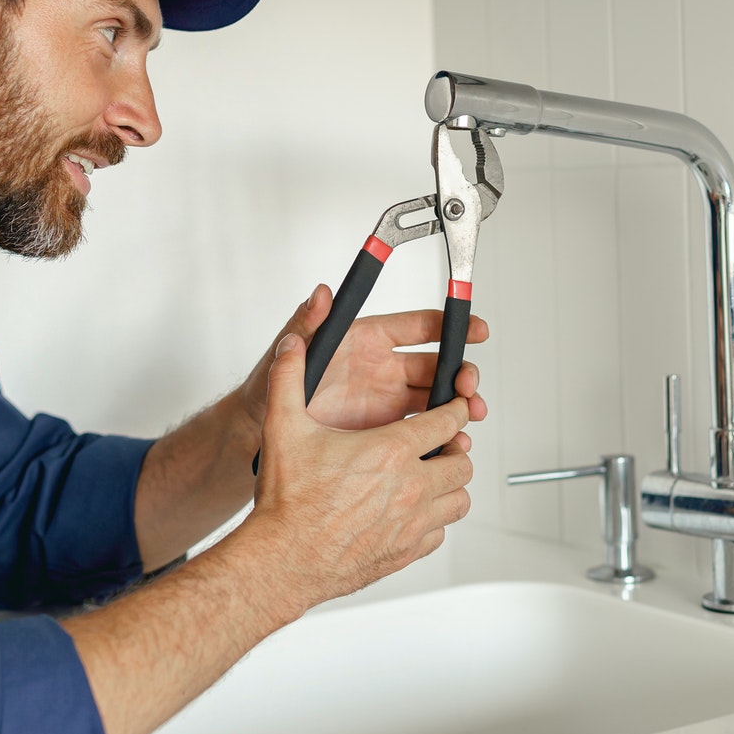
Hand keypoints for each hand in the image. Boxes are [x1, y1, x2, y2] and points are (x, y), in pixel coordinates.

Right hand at [238, 330, 473, 608]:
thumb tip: (292, 343)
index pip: (446, 421)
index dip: (455, 409)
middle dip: (455, 449)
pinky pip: (441, 533)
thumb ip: (288, 379)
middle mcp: (410, 487)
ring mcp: (412, 523)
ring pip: (459, 499)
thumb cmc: (287, 501)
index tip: (455, 406)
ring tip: (432, 478)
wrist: (283, 560)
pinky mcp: (406, 552)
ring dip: (449, 486)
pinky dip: (434, 520)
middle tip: (439, 445)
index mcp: (390, 451)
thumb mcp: (283, 428)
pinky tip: (413, 513)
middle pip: (461, 461)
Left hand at [240, 285, 489, 431]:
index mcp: (366, 339)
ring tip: (470, 414)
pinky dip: (442, 433)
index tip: (474, 329)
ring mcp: (386, 398)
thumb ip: (308, 322)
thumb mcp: (290, 351)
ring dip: (458, 403)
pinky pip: (422, 427)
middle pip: (436, 363)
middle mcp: (382, 367)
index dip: (450, 325)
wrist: (259, 431)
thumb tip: (321, 292)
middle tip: (468, 385)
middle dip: (460, 371)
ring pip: (436, 396)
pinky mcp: (385, 428)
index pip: (418, 326)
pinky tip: (453, 441)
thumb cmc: (271, 385)